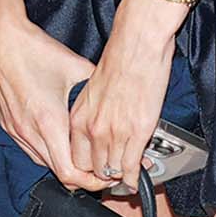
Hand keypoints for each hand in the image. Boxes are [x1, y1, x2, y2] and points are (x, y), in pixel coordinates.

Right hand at [0, 9, 101, 189]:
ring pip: (43, 162)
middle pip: (57, 172)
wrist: (1, 42)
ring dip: (64, 163)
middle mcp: (30, 133)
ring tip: (83, 155)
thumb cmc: (34, 52)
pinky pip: (31, 149)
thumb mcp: (75, 66)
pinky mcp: (10, 126)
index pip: (69, 171)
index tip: (105, 175)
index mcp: (49, 122)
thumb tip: (115, 90)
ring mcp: (17, 131)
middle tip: (100, 168)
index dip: (89, 179)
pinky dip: (48, 152)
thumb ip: (96, 83)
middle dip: (81, 175)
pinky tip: (61, 140)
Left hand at [69, 0, 176, 192]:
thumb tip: (104, 117)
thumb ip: (95, 107)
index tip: (98, 165)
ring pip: (113, 170)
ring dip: (121, 175)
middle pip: (94, 169)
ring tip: (128, 172)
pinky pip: (131, 167)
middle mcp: (93, 129)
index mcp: (79, 116)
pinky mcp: (138, 131)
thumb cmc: (121, 52)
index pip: (76, 158)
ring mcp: (115, 133)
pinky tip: (137, 176)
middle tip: (115, 171)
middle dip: (105, 173)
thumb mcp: (95, 85)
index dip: (89, 165)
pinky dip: (134, 176)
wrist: (139, 39)